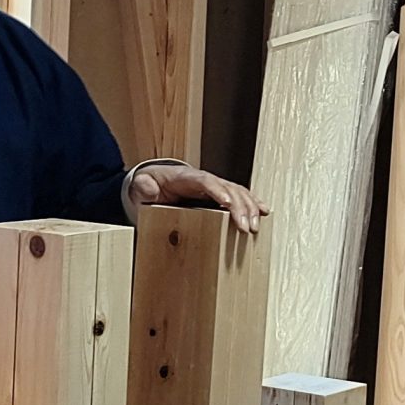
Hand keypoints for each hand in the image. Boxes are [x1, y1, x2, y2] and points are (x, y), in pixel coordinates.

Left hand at [130, 165, 268, 234]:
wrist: (155, 183)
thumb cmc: (150, 186)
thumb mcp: (140, 186)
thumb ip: (143, 187)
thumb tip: (147, 188)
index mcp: (186, 177)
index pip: (205, 181)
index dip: (217, 191)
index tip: (227, 203)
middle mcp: (205, 180)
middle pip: (227, 188)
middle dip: (239, 207)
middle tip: (245, 227)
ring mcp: (215, 186)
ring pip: (238, 193)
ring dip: (249, 208)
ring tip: (254, 227)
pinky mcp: (220, 196)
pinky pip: (240, 197)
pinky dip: (253, 204)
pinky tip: (264, 213)